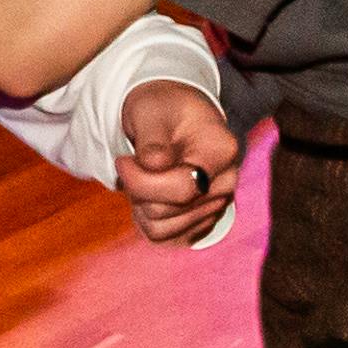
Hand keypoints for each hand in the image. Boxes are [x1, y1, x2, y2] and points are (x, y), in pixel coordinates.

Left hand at [114, 76, 241, 245]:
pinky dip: (146, 221)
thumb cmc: (161, 109)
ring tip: (140, 179)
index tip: (122, 160)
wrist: (174, 114)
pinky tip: (146, 196)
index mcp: (221, 150)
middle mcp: (226, 182)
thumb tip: (154, 165)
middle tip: (130, 166)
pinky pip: (165, 238)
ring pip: (164, 229)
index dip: (141, 181)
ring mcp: (217, 204)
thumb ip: (151, 140)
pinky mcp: (202, 221)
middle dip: (138, 191)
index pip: (182, 188)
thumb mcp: (149, 111)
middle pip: (169, 211)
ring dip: (140, 207)